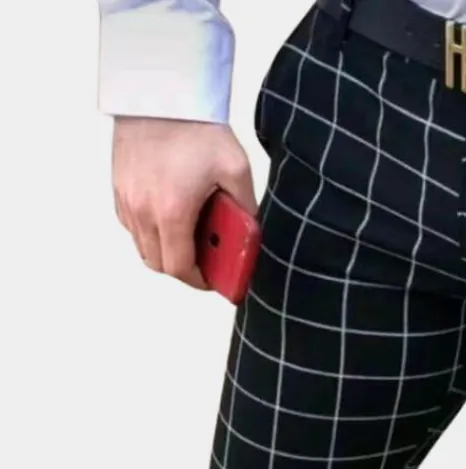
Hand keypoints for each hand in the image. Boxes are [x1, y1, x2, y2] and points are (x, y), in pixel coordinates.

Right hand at [112, 118, 255, 287]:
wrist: (161, 92)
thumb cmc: (197, 127)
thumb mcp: (235, 169)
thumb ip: (245, 209)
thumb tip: (249, 235)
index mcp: (172, 211)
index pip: (179, 268)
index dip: (199, 281)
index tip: (213, 280)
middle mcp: (142, 210)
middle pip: (158, 264)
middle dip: (184, 270)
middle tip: (206, 263)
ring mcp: (126, 199)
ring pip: (142, 247)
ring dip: (166, 251)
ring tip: (191, 240)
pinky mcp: (118, 188)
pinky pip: (132, 226)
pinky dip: (150, 233)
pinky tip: (171, 219)